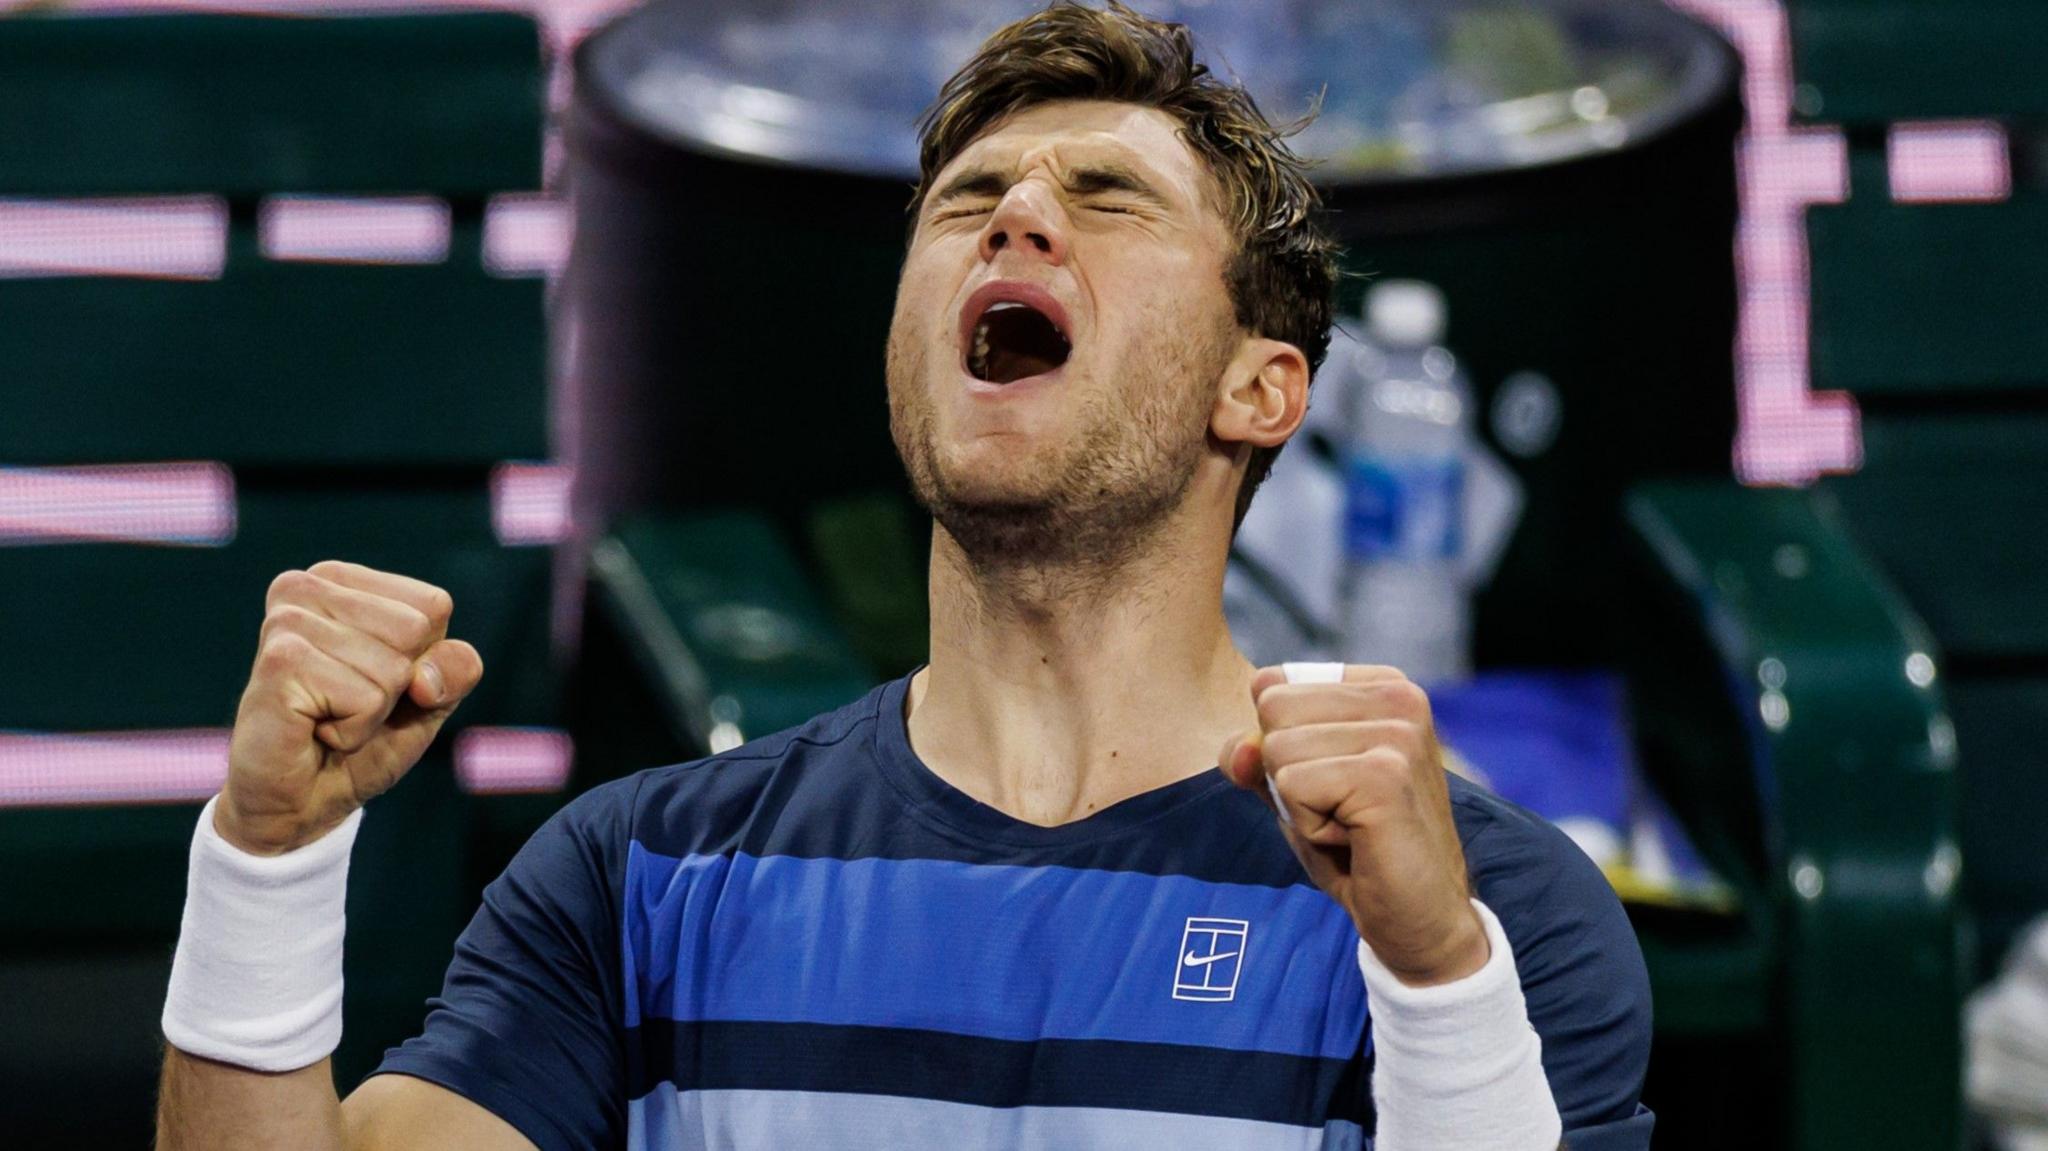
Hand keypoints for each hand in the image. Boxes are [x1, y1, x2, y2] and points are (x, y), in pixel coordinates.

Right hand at [217, 560, 483, 854]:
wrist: (300, 801)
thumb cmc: (361, 739)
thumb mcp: (430, 698)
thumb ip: (456, 669)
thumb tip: (425, 678)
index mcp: (341, 580)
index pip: (433, 607)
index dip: (422, 661)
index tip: (374, 683)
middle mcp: (306, 588)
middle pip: (415, 632)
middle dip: (397, 686)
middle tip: (347, 705)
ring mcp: (288, 622)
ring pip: (393, 669)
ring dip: (371, 712)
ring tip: (327, 717)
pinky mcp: (280, 662)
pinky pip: (366, 699)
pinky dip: (353, 731)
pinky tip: (314, 730)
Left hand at [1218, 664, 1488, 986]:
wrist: (1421, 920)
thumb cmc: (1359, 850)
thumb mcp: (1293, 791)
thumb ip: (1255, 756)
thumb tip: (1241, 748)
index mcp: (1382, 685)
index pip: (1271, 685)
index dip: (1279, 747)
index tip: (1331, 783)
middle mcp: (1399, 695)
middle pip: (1271, 711)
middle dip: (1288, 775)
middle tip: (1342, 811)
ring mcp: (1398, 733)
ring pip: (1277, 749)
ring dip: (1299, 806)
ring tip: (1351, 826)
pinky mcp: (1386, 775)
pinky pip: (1291, 786)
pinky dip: (1309, 827)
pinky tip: (1356, 841)